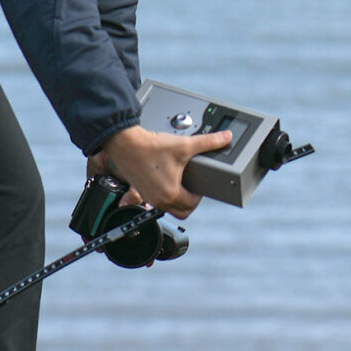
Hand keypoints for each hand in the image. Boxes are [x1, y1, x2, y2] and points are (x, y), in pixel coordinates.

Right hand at [87, 126, 231, 219]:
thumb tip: (225, 138)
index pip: (193, 204)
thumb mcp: (184, 145)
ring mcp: (149, 198)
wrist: (125, 143)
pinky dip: (165, 195)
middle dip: (190, 201)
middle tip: (192, 186)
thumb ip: (208, 142)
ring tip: (180, 182)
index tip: (200, 183)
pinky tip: (167, 179)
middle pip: (182, 212)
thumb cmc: (150, 147)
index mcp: (170, 194)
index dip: (200, 194)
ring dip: (177, 199)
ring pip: (169, 208)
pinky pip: (158, 202)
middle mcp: (159, 200)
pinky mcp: (141, 192)